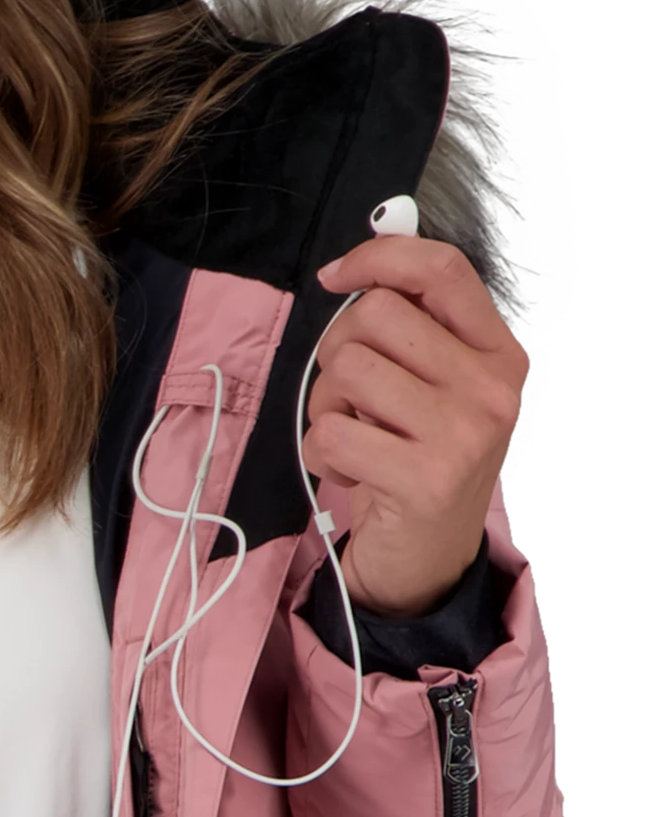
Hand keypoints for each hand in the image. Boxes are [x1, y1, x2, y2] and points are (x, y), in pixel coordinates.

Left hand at [306, 236, 529, 617]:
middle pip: (375, 316)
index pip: (442, 269)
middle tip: (352, 400)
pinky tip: (349, 472)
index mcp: (496, 353)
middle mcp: (489, 389)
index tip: (335, 276)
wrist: (427, 559)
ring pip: (346, 370)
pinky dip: (320, 453)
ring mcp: (462, 435)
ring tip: (351, 437)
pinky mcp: (424, 480)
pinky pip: (331, 432)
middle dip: (339, 353)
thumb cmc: (417, 463)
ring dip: (325, 405)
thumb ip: (410, 329)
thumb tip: (353, 268)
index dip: (378, 257)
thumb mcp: (430, 388)